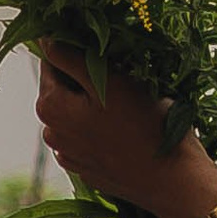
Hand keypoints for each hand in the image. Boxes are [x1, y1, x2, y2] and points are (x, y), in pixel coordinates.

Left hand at [33, 48, 215, 217]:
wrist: (172, 179)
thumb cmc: (144, 124)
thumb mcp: (108, 81)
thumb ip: (70, 58)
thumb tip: (44, 38)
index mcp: (50, 107)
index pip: (52, 60)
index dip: (77, 48)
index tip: (105, 50)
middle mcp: (51, 132)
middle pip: (63, 87)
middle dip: (86, 77)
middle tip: (122, 76)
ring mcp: (68, 154)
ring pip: (76, 112)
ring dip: (93, 102)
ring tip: (127, 105)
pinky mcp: (86, 169)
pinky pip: (87, 136)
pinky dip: (99, 127)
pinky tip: (124, 130)